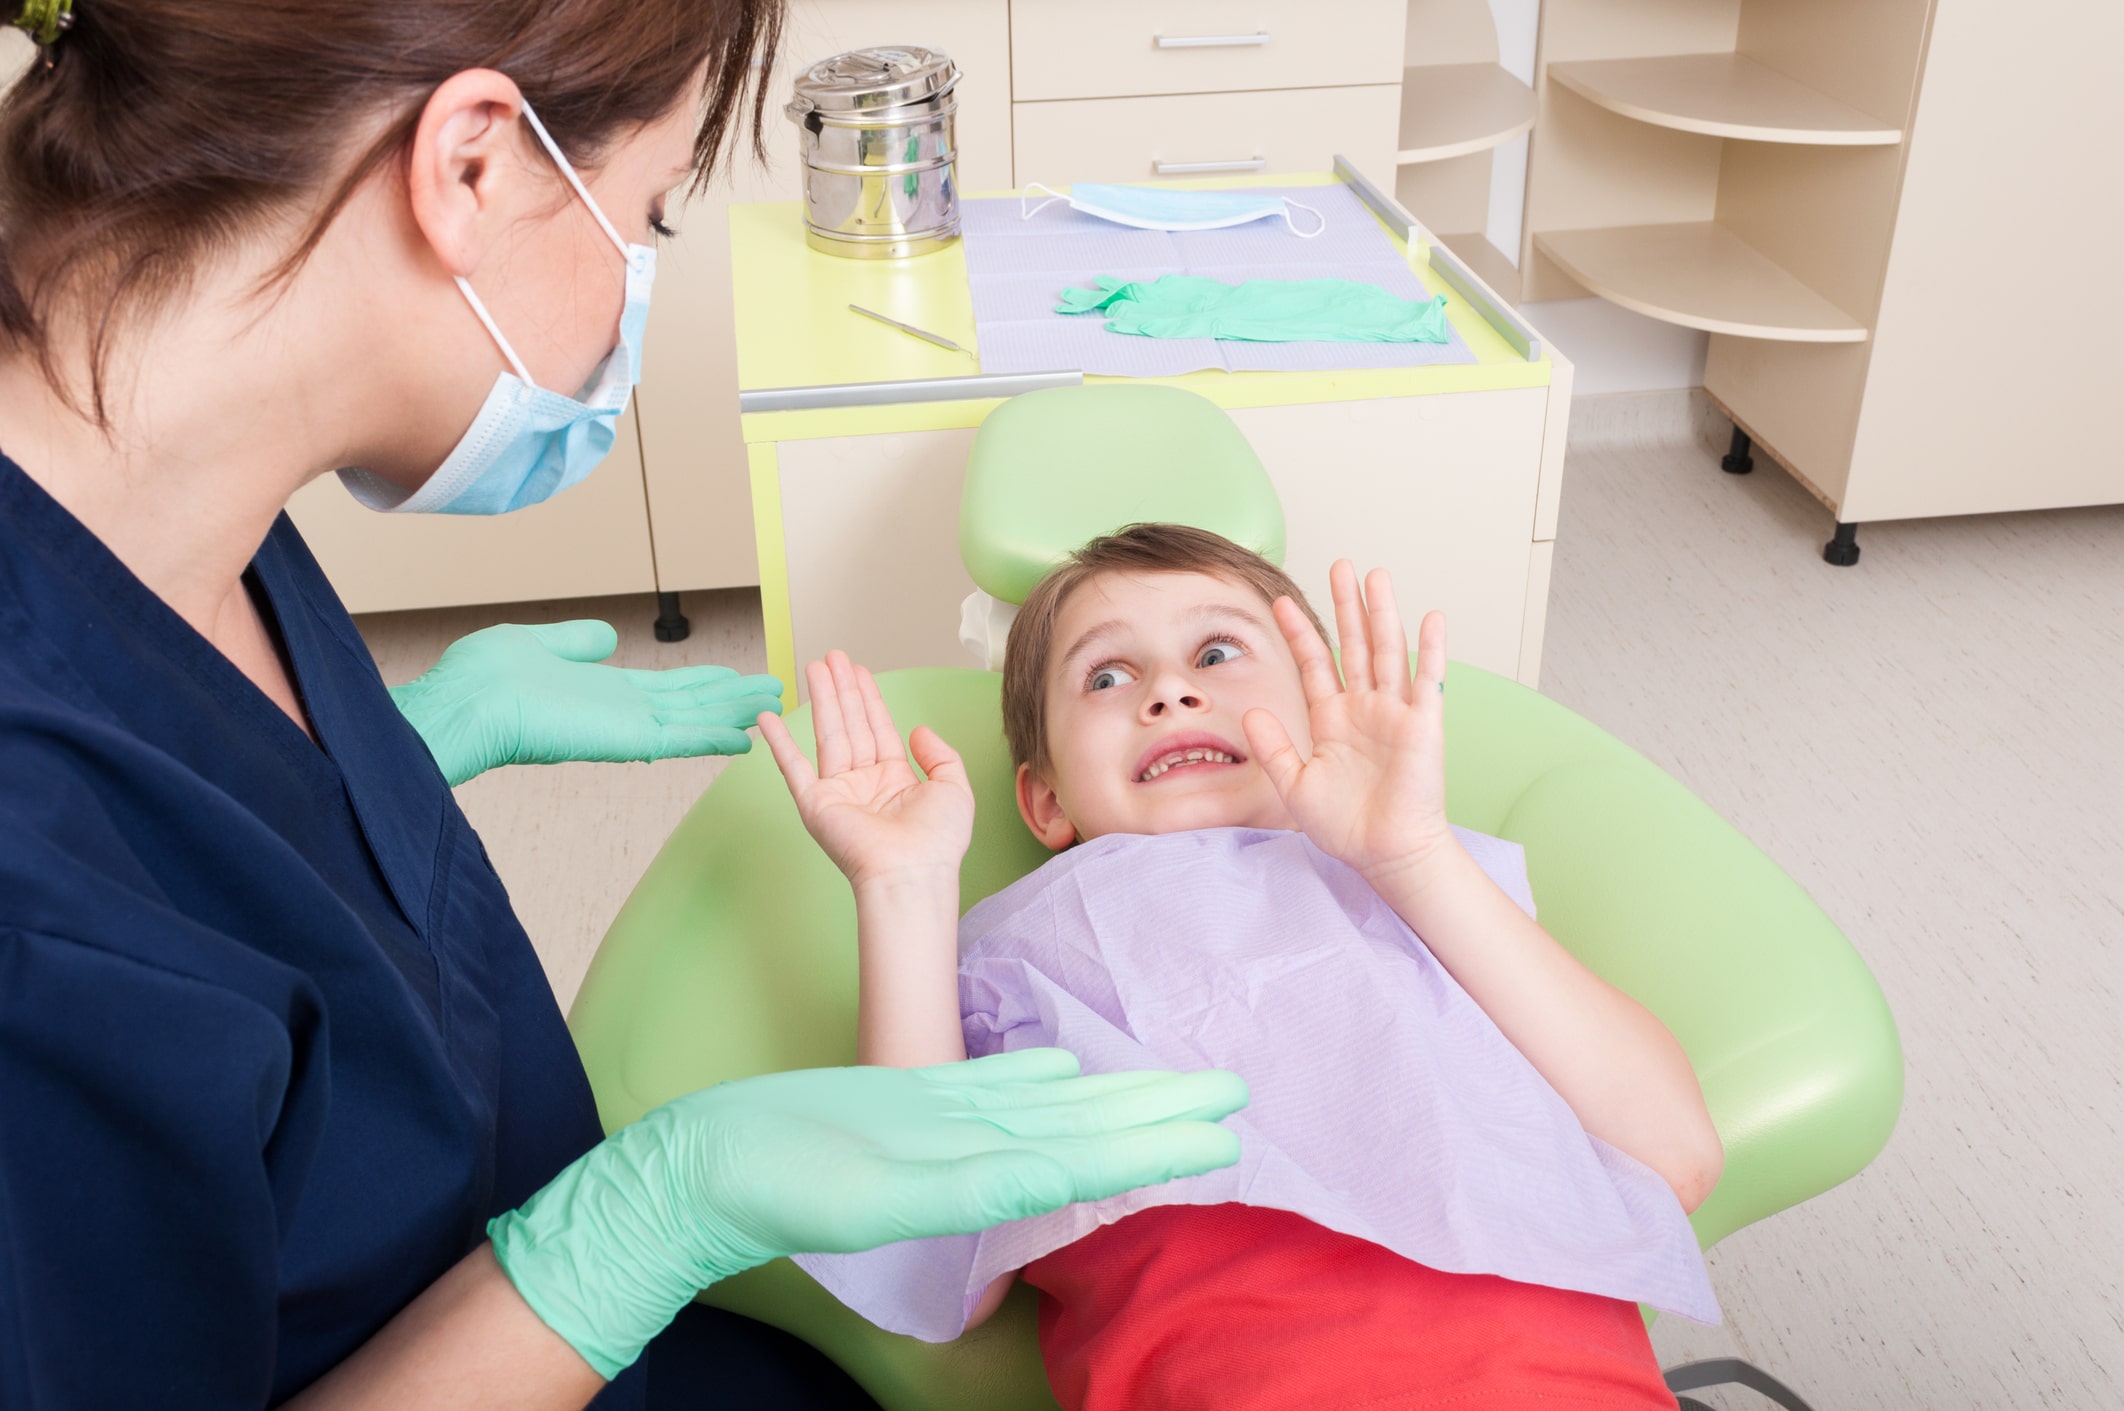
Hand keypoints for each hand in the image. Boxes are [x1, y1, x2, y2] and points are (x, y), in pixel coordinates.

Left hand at [388, 621, 782, 786]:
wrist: (464, 706)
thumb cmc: (483, 679)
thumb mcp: (538, 644)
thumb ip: (577, 642)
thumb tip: (605, 636)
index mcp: (600, 691)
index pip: (665, 688)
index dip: (703, 682)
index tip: (733, 678)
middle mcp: (619, 711)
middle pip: (691, 703)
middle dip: (733, 697)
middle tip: (774, 691)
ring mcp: (626, 727)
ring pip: (696, 718)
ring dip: (737, 712)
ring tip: (776, 704)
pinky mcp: (627, 739)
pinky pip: (682, 738)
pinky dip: (715, 737)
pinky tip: (747, 736)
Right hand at [487, 1049, 1247, 1376]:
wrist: (701, 1169)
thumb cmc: (775, 1182)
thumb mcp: (875, 1190)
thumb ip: (965, 1188)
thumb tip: (1052, 1183)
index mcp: (979, 1177)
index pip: (1091, 1158)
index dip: (1159, 1146)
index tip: (1225, 1137)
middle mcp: (976, 1153)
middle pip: (1088, 1130)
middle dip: (1163, 1116)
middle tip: (1235, 1097)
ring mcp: (944, 1128)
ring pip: (1053, 1107)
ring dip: (1117, 1095)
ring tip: (1175, 1084)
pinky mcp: (910, 1105)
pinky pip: (992, 1087)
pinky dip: (1037, 1076)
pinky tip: (1066, 1067)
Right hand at [758, 651, 974, 889]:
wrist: (912, 873)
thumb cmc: (937, 840)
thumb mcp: (953, 788)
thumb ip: (940, 754)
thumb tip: (918, 729)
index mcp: (895, 780)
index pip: (879, 728)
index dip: (868, 698)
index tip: (858, 670)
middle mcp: (865, 782)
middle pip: (851, 725)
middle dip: (842, 690)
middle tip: (832, 656)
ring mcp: (838, 792)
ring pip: (828, 734)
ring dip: (821, 700)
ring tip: (814, 667)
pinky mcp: (816, 804)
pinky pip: (794, 767)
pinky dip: (779, 743)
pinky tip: (769, 717)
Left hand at [1240, 561, 1453, 886]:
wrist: (1385, 854)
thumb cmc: (1345, 827)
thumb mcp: (1295, 785)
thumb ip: (1274, 747)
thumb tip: (1250, 712)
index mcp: (1332, 720)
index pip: (1315, 664)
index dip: (1300, 633)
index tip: (1280, 602)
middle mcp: (1364, 709)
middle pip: (1354, 645)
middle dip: (1346, 606)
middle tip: (1341, 565)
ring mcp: (1395, 713)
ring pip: (1387, 651)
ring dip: (1382, 613)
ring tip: (1375, 576)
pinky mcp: (1423, 725)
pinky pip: (1427, 680)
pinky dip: (1430, 649)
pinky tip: (1429, 617)